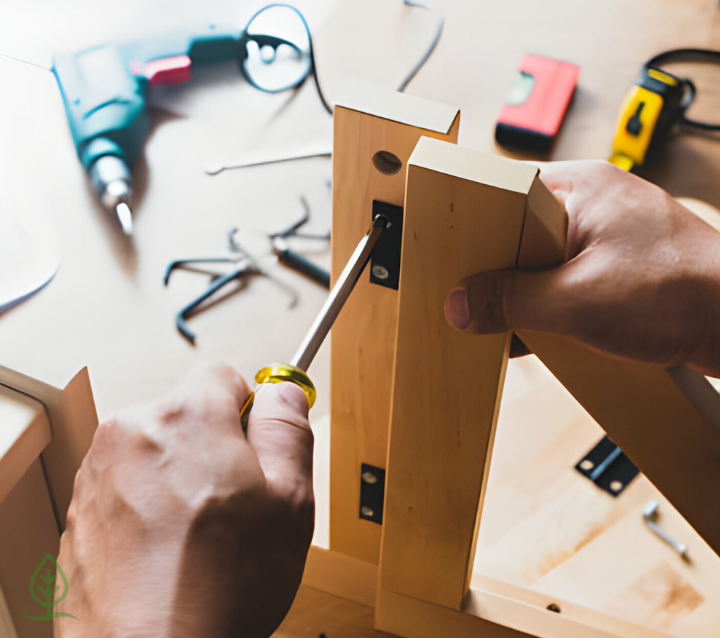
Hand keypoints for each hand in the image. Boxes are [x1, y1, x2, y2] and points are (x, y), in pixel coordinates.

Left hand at [55, 363, 313, 637]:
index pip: (224, 376)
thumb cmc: (217, 589)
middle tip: (236, 501)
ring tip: (200, 534)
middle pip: (188, 414)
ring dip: (180, 476)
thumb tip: (283, 392)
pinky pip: (128, 484)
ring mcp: (99, 472)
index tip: (258, 443)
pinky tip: (169, 549)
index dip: (251, 410)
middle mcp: (132, 433)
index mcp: (186, 419)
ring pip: (158, 451)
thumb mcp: (289, 501)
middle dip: (215, 445)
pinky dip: (149, 505)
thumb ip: (288, 429)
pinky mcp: (81, 508)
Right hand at [444, 160, 719, 375]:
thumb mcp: (576, 302)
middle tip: (484, 300)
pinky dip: (554, 303)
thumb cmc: (683, 293)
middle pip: (520, 233)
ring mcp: (609, 234)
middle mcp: (594, 203)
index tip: (455, 263)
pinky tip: (549, 331)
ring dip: (529, 294)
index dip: (476, 231)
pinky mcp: (621, 263)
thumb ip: (512, 302)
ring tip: (520, 321)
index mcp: (582, 188)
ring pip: (543, 260)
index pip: (504, 197)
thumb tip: (462, 305)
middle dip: (502, 272)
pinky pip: (568, 277)